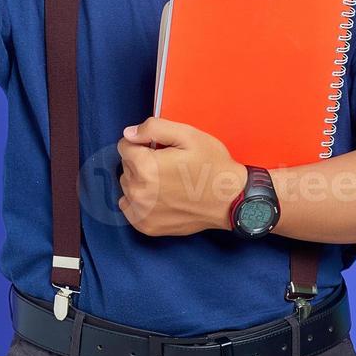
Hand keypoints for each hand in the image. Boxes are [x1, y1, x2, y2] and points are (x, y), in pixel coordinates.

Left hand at [117, 117, 248, 236]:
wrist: (230, 200)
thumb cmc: (212, 166)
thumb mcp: (188, 135)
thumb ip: (153, 128)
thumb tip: (128, 133)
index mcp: (146, 166)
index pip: (125, 146)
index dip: (143, 143)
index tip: (160, 148)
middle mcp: (139, 191)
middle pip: (126, 166)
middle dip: (141, 161)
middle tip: (168, 164)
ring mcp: (142, 211)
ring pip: (128, 186)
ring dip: (140, 180)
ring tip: (166, 181)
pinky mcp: (147, 226)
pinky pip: (130, 207)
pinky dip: (140, 200)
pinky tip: (160, 197)